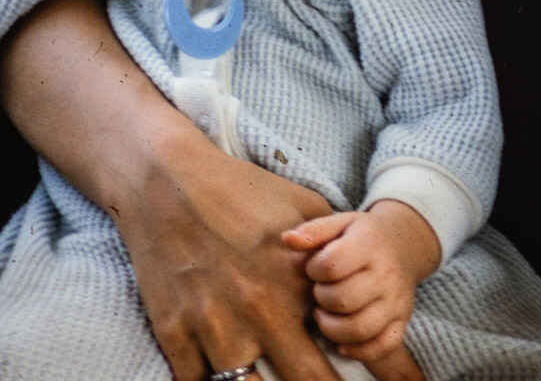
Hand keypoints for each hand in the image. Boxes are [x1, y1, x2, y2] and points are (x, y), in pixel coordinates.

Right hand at [0, 0, 347, 380]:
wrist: (167, 180)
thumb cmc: (240, 189)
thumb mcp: (303, 207)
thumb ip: (334, 247)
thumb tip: (363, 273)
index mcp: (295, 287)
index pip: (340, 349)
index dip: (356, 373)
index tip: (374, 379)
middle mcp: (258, 315)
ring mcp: (213, 329)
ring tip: (264, 377)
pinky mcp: (173, 332)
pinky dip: (208, 380)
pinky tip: (220, 373)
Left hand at [282, 202, 436, 368]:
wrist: (402, 244)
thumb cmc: (362, 236)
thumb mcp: (340, 223)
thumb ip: (313, 231)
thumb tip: (287, 239)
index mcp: (369, 245)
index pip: (332, 265)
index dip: (313, 269)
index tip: (315, 268)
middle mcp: (386, 274)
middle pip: (343, 299)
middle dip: (321, 298)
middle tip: (320, 291)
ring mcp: (396, 300)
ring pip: (359, 328)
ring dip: (332, 328)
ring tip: (326, 314)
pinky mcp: (402, 320)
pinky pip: (382, 346)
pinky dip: (358, 350)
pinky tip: (342, 341)